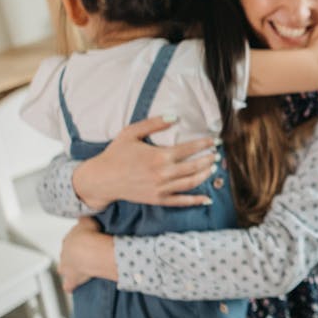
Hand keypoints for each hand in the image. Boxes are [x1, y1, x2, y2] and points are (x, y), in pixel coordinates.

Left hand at [58, 217, 112, 291]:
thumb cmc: (89, 236)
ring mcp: (67, 268)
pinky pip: (69, 286)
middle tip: (84, 257)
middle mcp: (64, 255)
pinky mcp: (72, 279)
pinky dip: (71, 287)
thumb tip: (85, 215)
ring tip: (81, 271)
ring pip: (64, 271)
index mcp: (67, 241)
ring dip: (70, 271)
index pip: (71, 242)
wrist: (90, 250)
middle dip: (73, 257)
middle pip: (65, 256)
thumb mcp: (87, 221)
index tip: (87, 243)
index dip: (79, 243)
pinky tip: (74, 288)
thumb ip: (85, 220)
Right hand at [73, 116, 215, 209]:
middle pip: (194, 166)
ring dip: (205, 175)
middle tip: (216, 154)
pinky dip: (195, 200)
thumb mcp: (131, 133)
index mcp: (159, 156)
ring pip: (191, 183)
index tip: (214, 140)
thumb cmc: (116, 153)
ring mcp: (161, 188)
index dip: (204, 144)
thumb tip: (175, 116)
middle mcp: (163, 173)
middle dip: (208, 159)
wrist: (101, 179)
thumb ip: (154, 123)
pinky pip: (181, 201)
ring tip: (213, 168)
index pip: (189, 149)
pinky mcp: (158, 200)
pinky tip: (207, 199)